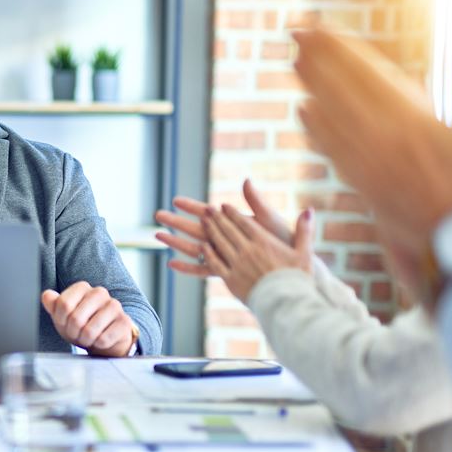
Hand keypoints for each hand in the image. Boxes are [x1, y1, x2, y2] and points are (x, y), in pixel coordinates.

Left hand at [40, 282, 136, 355]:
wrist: (104, 339)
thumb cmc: (81, 326)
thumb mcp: (63, 316)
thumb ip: (53, 305)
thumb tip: (47, 295)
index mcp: (83, 288)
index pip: (63, 304)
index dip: (60, 320)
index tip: (64, 323)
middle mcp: (100, 293)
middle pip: (76, 318)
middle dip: (73, 332)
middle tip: (77, 334)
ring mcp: (114, 306)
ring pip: (90, 330)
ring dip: (86, 340)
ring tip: (88, 337)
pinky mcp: (124, 322)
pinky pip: (104, 339)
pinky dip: (98, 344)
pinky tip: (101, 340)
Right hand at [154, 179, 291, 277]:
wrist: (293, 264)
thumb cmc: (283, 239)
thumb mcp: (269, 218)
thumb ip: (256, 202)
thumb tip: (246, 181)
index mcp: (233, 223)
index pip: (207, 212)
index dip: (191, 206)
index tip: (176, 200)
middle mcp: (225, 238)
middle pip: (195, 228)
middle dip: (176, 221)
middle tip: (158, 215)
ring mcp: (224, 254)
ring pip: (194, 247)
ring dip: (176, 242)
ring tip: (158, 235)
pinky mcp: (225, 270)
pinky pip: (202, 269)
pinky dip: (187, 267)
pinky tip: (171, 264)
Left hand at [201, 203, 313, 302]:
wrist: (287, 304)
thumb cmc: (298, 279)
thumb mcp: (304, 253)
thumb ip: (304, 230)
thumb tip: (310, 210)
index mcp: (264, 242)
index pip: (244, 223)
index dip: (232, 213)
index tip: (224, 206)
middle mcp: (248, 251)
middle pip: (228, 230)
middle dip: (217, 218)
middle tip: (208, 210)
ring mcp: (237, 265)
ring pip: (220, 243)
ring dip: (211, 231)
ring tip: (203, 221)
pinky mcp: (231, 280)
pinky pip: (215, 263)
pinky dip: (208, 253)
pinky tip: (203, 246)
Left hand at [295, 28, 451, 251]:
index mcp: (410, 118)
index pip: (367, 73)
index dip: (342, 48)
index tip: (323, 28)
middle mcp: (380, 136)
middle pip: (341, 88)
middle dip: (318, 58)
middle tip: (296, 32)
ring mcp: (365, 159)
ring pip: (330, 114)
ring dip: (311, 85)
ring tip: (295, 61)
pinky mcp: (357, 180)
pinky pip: (329, 148)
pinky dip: (314, 127)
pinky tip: (303, 110)